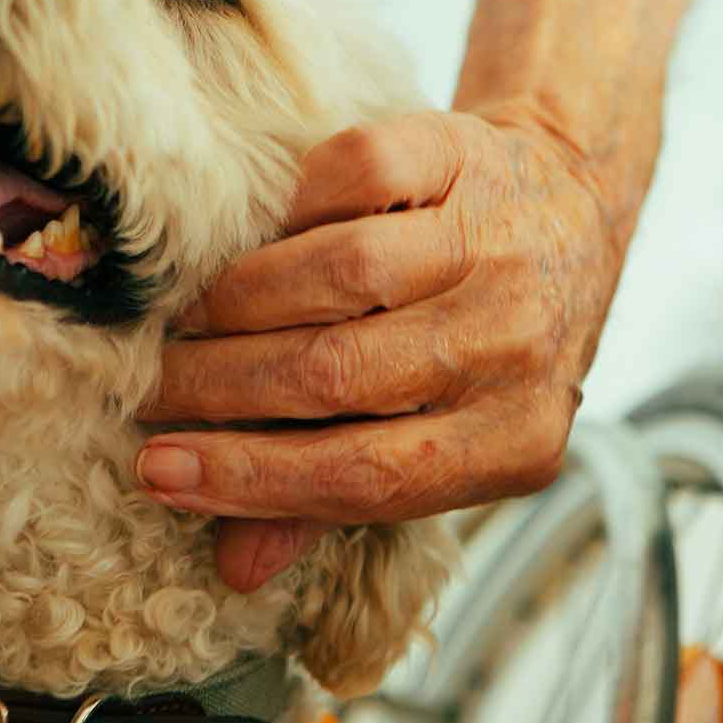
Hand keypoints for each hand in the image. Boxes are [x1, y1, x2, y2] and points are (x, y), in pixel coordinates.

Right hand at [137, 104, 618, 591]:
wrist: (568, 204)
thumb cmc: (479, 341)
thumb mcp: (438, 435)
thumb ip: (337, 498)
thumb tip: (234, 566)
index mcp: (516, 439)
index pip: (371, 477)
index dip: (254, 477)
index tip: (160, 469)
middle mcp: (517, 342)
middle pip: (340, 375)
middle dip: (222, 386)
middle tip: (154, 389)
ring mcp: (498, 243)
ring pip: (341, 275)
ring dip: (242, 301)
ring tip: (194, 320)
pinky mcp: (465, 156)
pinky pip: (351, 177)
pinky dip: (292, 207)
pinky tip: (268, 236)